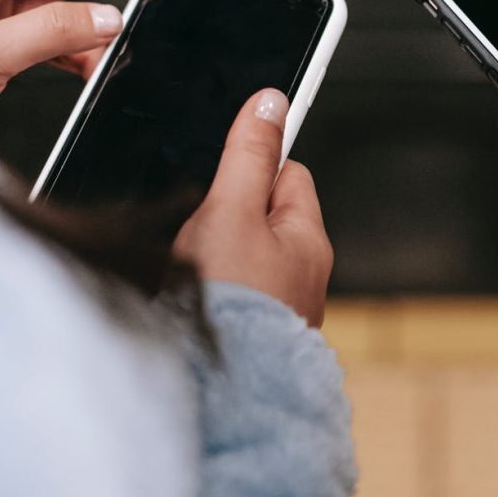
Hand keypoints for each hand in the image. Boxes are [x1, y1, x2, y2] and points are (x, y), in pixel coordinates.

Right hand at [174, 89, 333, 327]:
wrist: (216, 394)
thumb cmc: (229, 305)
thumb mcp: (232, 211)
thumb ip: (248, 156)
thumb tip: (271, 102)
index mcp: (308, 239)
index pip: (289, 173)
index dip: (253, 163)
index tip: (226, 161)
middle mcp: (301, 274)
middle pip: (260, 214)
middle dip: (225, 211)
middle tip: (199, 227)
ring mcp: (277, 307)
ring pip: (240, 254)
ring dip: (212, 251)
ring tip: (192, 266)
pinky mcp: (250, 333)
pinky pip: (229, 291)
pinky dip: (208, 286)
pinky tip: (189, 298)